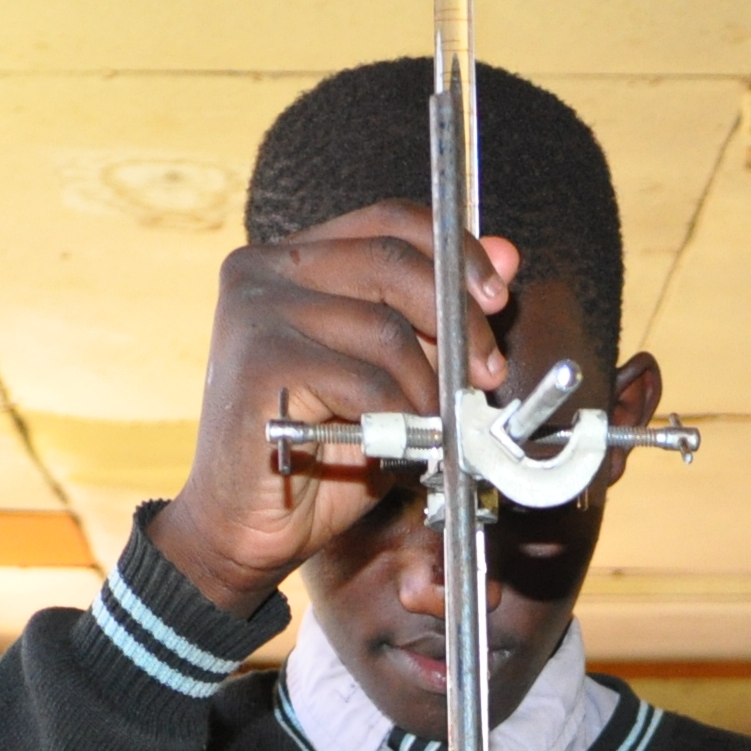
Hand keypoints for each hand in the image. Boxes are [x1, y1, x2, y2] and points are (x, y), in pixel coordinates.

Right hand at [151, 200, 516, 618]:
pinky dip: (400, 416)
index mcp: (293, 259)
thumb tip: (506, 254)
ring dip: (429, 385)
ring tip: (436, 423)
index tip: (496, 296)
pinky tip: (401, 442)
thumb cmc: (320, 453)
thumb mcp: (395, 375)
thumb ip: (439, 316)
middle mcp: (264, 269)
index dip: (454, 249)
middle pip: (393, 261)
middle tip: (487, 373)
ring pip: (385, 329)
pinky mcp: (258, 361)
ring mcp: (255, 311)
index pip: (388, 220)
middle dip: (458, 319)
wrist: (245, 529)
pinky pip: (364, 381)